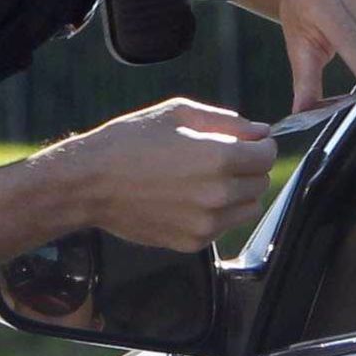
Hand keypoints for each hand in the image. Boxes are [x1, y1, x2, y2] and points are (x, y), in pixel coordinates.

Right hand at [46, 97, 278, 252]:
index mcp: (219, 158)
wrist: (89, 184)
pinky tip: (187, 198)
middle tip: (221, 158)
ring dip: (238, 192)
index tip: (248, 141)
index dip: (260, 144)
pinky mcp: (192, 242)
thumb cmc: (129, 142)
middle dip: (249, 167)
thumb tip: (259, 131)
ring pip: (248, 208)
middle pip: (261, 182)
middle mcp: (218, 194)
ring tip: (206, 180)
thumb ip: (226, 121)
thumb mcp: (177, 113)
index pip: (267, 155)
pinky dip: (216, 213)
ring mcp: (206, 223)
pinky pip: (223, 226)